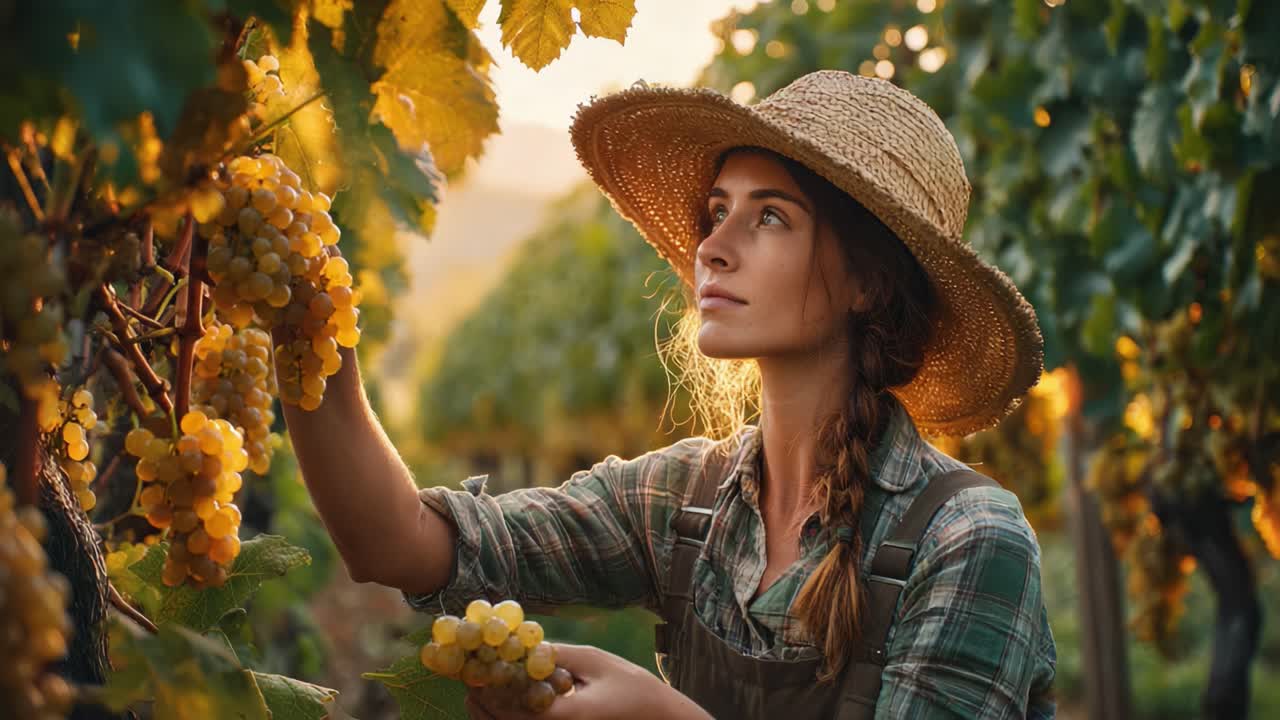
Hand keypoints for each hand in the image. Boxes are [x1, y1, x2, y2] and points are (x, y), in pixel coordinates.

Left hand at [464, 644, 710, 719]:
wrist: (655, 716)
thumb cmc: (629, 686)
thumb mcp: (593, 660)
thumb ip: (556, 655)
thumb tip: (519, 644)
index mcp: (564, 716)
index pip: (512, 708)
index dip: (487, 691)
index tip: (472, 672)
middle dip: (483, 705)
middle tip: (469, 682)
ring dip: (493, 714)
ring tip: (479, 692)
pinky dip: (512, 716)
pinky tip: (509, 699)